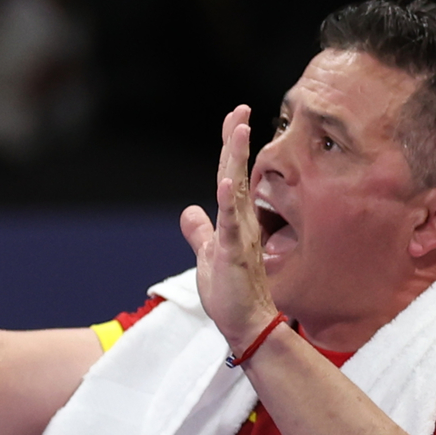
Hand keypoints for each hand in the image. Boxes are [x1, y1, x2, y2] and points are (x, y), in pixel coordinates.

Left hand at [176, 104, 278, 349]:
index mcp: (233, 221)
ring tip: (239, 130)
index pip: (228, 177)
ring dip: (236, 160)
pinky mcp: (234, 254)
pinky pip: (230, 225)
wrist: (245, 324)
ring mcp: (239, 236)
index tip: (235, 118)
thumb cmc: (231, 292)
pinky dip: (228, 202)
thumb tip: (190, 211)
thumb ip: (200, 231)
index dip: (230, 148)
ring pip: (236, 191)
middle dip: (237, 141)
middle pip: (235, 174)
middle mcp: (240, 223)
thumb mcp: (209, 255)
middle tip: (241, 109)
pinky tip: (226, 183)